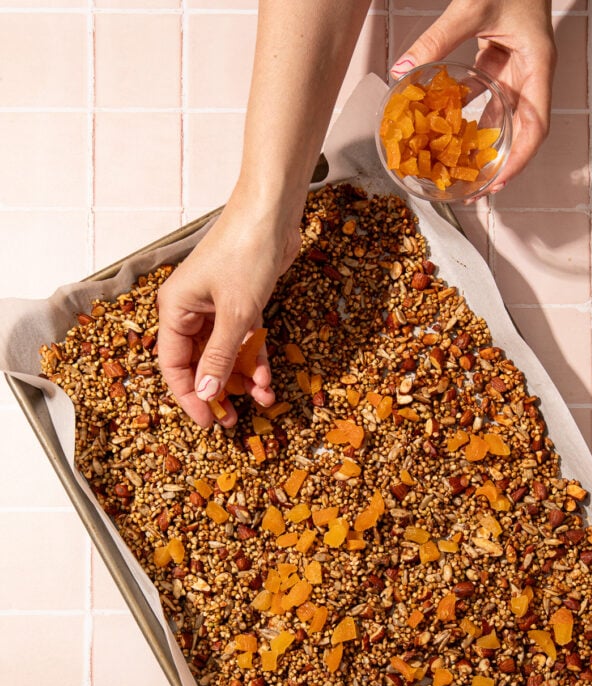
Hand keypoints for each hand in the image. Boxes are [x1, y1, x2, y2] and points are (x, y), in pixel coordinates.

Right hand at [157, 186, 300, 427]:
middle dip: (217, 393)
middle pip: (198, 364)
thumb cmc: (246, 253)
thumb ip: (219, 356)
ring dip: (243, 379)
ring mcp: (216, 308)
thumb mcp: (235, 313)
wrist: (273, 214)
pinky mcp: (240, 304)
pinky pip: (242, 341)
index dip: (189, 397)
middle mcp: (190, 311)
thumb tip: (205, 393)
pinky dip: (255, 359)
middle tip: (232, 421)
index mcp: (175, 311)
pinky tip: (268, 380)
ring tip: (263, 401)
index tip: (208, 421)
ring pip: (224, 355)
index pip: (174, 366)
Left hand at [390, 0, 556, 196]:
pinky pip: (482, 93)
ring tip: (457, 166)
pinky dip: (463, 109)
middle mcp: (530, 72)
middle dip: (498, 163)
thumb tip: (403, 69)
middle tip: (473, 189)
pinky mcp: (499, 58)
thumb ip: (438, 39)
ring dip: (479, 141)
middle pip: (519, 130)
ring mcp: (515, 66)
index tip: (498, 183)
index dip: (519, 160)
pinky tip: (442, 123)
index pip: (535, 127)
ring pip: (499, 115)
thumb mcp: (473, 5)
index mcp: (538, 66)